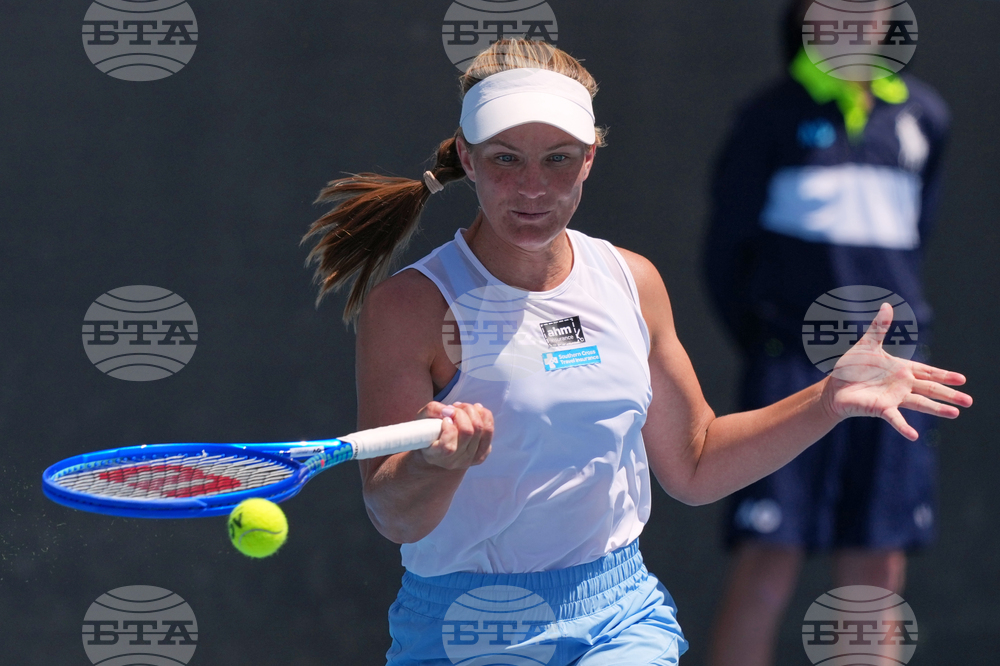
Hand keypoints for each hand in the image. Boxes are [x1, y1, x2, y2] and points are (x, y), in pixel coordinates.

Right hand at [416, 401, 493, 469]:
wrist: (437, 451)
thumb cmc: (428, 432)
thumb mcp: (422, 419)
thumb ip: (432, 410)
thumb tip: (449, 410)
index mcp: (436, 456)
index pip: (449, 447)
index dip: (449, 428)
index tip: (445, 419)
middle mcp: (454, 462)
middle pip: (468, 432)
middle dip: (462, 413)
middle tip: (454, 408)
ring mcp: (469, 460)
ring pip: (481, 430)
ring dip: (473, 412)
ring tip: (463, 408)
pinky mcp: (481, 455)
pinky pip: (489, 431)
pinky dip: (484, 416)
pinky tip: (474, 413)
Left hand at [822, 303, 972, 440]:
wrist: (833, 387)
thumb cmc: (851, 367)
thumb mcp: (867, 345)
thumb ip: (879, 327)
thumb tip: (887, 305)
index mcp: (901, 370)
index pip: (927, 372)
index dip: (944, 375)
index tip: (962, 379)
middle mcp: (901, 385)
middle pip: (930, 389)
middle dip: (949, 394)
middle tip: (969, 401)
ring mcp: (893, 398)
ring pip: (919, 404)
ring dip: (937, 409)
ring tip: (955, 414)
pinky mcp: (880, 408)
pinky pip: (895, 418)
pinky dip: (904, 427)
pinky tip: (914, 436)